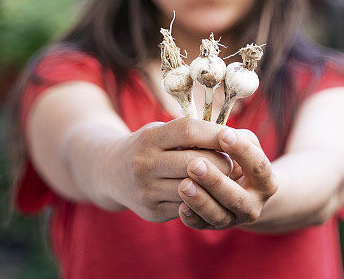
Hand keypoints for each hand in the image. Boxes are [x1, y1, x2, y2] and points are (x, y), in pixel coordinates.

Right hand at [110, 118, 231, 222]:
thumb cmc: (147, 146)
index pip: (188, 131)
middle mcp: (144, 164)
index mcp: (148, 139)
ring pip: (193, 189)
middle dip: (221, 161)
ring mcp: (146, 191)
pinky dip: (203, 200)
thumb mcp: (159, 130)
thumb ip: (188, 133)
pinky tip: (210, 193)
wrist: (109, 173)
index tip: (233, 135)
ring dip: (215, 184)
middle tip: (233, 161)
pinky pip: (187, 208)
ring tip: (226, 177)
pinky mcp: (152, 212)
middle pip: (194, 163)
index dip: (214, 133)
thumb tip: (233, 136)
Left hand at [177, 127, 277, 229]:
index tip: (223, 134)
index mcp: (266, 181)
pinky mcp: (214, 226)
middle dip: (214, 180)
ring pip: (218, 214)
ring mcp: (233, 218)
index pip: (257, 166)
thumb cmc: (240, 158)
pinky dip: (192, 217)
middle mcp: (253, 205)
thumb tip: (218, 132)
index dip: (242, 150)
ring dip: (200, 200)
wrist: (242, 188)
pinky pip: (202, 225)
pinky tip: (181, 206)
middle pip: (235, 196)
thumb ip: (236, 137)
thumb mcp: (245, 144)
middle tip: (195, 164)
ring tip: (183, 185)